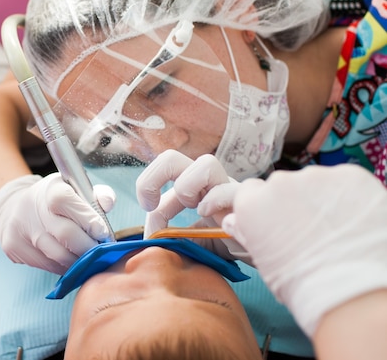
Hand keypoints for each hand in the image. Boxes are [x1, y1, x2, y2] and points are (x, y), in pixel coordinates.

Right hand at [0, 173, 115, 273]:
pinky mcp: (13, 248)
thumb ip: (97, 194)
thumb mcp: (75, 189)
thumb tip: (107, 203)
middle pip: (65, 234)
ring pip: (58, 255)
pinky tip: (71, 262)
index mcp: (49, 189)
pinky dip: (64, 267)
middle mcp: (31, 208)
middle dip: (89, 247)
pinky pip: (48, 266)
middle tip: (102, 251)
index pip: (66, 202)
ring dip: (79, 261)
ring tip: (90, 259)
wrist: (14, 209)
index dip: (88, 219)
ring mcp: (20, 230)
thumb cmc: (55, 201)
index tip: (103, 233)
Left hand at [135, 150, 249, 262]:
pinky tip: (214, 219)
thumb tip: (152, 241)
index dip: (147, 201)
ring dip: (187, 187)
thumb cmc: (231, 245)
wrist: (266, 255)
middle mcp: (210, 184)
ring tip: (193, 209)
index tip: (150, 231)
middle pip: (172, 158)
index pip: (162, 177)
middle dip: (152, 177)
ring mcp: (230, 189)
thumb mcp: (196, 242)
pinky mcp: (248, 203)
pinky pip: (230, 190)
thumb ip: (175, 239)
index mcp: (195, 189)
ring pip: (206, 163)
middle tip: (150, 205)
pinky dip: (215, 202)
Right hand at [223, 164, 386, 336]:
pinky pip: (343, 182)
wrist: (352, 290)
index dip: (263, 207)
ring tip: (333, 229)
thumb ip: (247, 233)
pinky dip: (347, 198)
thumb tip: (232, 221)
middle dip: (292, 202)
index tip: (274, 221)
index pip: (250, 191)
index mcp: (252, 204)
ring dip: (319, 199)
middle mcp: (279, 183)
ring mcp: (316, 177)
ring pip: (313, 183)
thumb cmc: (302, 285)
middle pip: (282, 186)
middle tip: (308, 231)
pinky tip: (352, 222)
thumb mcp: (264, 260)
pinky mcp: (350, 176)